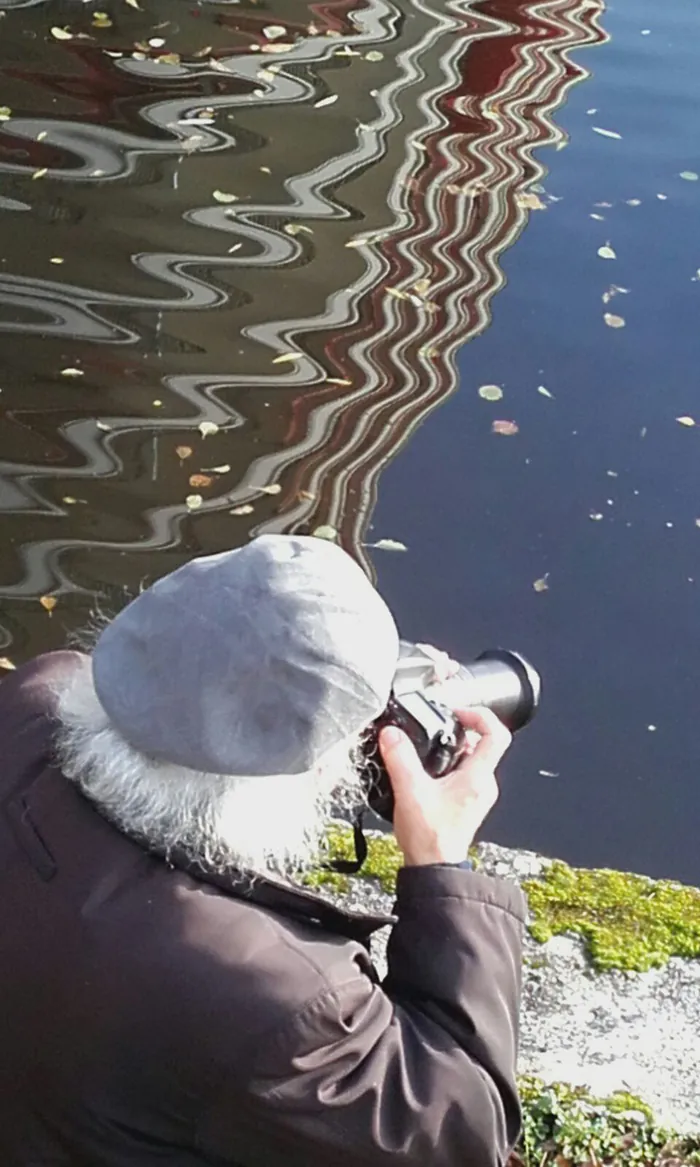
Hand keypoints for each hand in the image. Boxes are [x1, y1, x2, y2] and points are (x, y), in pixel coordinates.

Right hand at [378, 708, 511, 865]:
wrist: (433, 869)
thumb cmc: (429, 837)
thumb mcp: (409, 790)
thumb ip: (399, 757)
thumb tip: (391, 734)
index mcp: (477, 777)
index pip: (497, 733)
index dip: (479, 715)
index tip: (457, 712)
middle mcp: (483, 785)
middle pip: (484, 745)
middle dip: (461, 731)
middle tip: (439, 728)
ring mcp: (477, 796)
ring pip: (473, 761)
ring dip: (453, 750)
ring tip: (428, 750)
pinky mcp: (466, 805)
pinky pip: (464, 776)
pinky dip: (449, 767)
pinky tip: (426, 774)